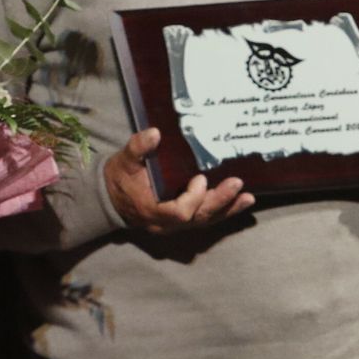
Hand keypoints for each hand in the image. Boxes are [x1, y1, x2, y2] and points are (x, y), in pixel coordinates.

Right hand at [105, 128, 253, 233]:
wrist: (111, 199)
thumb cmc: (120, 178)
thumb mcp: (124, 160)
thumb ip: (138, 148)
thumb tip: (155, 133)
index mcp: (151, 210)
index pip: (178, 213)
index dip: (193, 199)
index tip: (199, 178)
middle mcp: (166, 224)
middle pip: (198, 218)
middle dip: (219, 201)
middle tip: (237, 184)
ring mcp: (175, 226)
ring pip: (205, 221)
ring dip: (228, 208)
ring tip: (248, 197)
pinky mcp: (183, 222)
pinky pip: (206, 219)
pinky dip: (225, 211)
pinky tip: (241, 201)